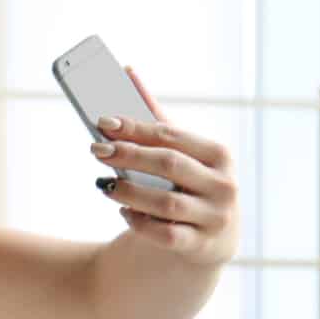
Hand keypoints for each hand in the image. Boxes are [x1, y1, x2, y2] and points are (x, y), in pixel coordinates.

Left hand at [91, 68, 238, 266]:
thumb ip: (156, 117)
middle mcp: (223, 185)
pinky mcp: (201, 247)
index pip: (172, 136)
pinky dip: (139, 222)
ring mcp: (215, 217)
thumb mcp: (181, 154)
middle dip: (129, 155)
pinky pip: (164, 234)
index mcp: (219, 155)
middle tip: (96, 150)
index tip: (102, 122)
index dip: (136, 128)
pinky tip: (124, 212)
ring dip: (130, 192)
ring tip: (104, 185)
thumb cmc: (189, 186)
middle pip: (169, 164)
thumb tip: (127, 72)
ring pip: (165, 202)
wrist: (210, 244)